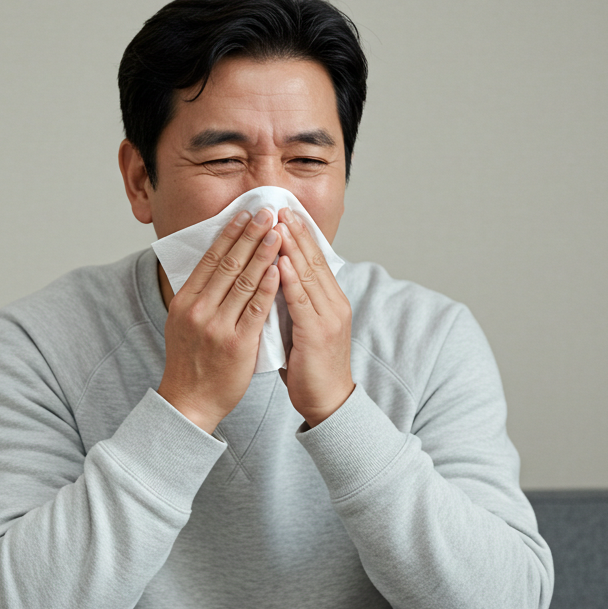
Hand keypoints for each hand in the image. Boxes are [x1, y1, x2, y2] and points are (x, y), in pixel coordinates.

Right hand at [157, 209, 281, 431]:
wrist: (190, 401)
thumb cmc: (191, 361)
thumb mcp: (184, 322)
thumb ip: (199, 295)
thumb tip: (214, 263)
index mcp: (185, 301)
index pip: (210, 258)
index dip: (229, 234)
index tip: (245, 213)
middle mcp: (198, 309)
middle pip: (227, 264)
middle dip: (249, 234)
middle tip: (266, 211)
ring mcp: (217, 326)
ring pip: (243, 281)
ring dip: (263, 253)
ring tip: (278, 232)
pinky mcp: (236, 343)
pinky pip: (255, 309)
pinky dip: (267, 286)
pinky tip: (279, 268)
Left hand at [275, 208, 354, 427]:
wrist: (327, 401)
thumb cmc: (309, 367)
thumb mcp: (301, 327)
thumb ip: (292, 303)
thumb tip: (273, 278)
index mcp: (330, 301)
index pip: (315, 259)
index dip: (300, 235)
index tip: (284, 213)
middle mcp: (334, 304)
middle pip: (314, 259)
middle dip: (296, 232)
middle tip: (279, 207)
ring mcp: (329, 317)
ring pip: (310, 275)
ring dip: (293, 247)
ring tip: (278, 224)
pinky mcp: (318, 333)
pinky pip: (303, 301)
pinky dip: (292, 279)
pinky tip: (282, 261)